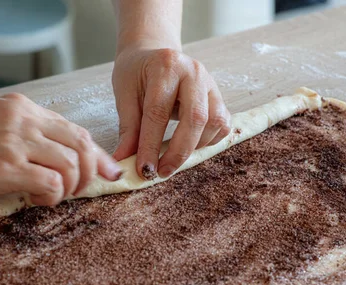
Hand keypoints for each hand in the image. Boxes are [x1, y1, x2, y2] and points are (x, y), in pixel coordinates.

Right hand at [0, 93, 121, 205]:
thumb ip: (30, 137)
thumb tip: (68, 162)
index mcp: (23, 107)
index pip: (75, 130)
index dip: (97, 155)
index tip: (109, 173)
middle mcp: (23, 118)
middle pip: (82, 144)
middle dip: (92, 173)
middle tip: (80, 190)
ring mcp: (14, 140)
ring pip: (72, 164)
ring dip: (72, 187)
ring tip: (52, 196)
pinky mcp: (5, 165)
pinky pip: (52, 183)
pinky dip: (54, 197)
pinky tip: (37, 200)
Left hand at [112, 44, 230, 179]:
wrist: (152, 52)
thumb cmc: (136, 72)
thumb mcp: (125, 94)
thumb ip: (128, 128)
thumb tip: (122, 161)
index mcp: (166, 66)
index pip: (158, 112)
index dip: (151, 145)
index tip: (144, 169)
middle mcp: (194, 72)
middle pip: (195, 118)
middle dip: (179, 152)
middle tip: (161, 172)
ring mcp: (210, 83)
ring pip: (214, 122)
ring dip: (195, 147)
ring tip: (173, 156)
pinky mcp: (218, 96)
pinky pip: (222, 124)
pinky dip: (208, 140)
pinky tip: (190, 145)